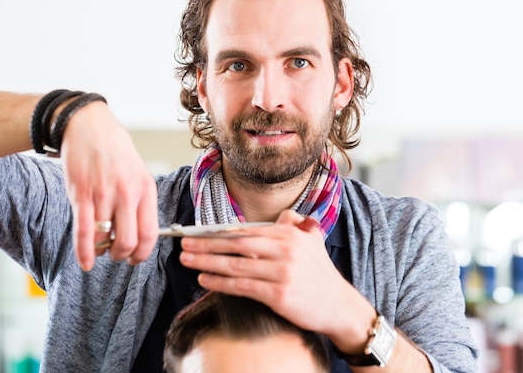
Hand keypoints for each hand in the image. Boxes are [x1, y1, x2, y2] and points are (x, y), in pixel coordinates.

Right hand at [60, 101, 158, 269]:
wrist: (88, 126)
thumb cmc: (114, 150)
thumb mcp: (138, 172)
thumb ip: (140, 200)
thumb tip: (140, 233)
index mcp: (145, 188)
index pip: (150, 233)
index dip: (143, 254)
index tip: (135, 259)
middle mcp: (127, 193)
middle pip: (128, 241)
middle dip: (121, 255)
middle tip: (116, 254)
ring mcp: (103, 194)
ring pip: (104, 239)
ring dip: (101, 250)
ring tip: (99, 247)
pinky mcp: (80, 194)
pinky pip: (83, 232)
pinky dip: (84, 253)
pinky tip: (85, 263)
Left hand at [179, 210, 374, 339]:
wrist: (338, 305)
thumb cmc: (320, 274)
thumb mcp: (312, 240)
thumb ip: (294, 224)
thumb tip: (281, 216)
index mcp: (289, 234)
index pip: (245, 231)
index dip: (218, 232)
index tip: (197, 233)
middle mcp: (285, 250)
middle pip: (236, 245)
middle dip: (206, 245)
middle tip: (184, 245)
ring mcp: (282, 273)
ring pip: (235, 265)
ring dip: (206, 263)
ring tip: (187, 261)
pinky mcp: (278, 295)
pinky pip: (242, 287)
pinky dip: (219, 283)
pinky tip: (204, 280)